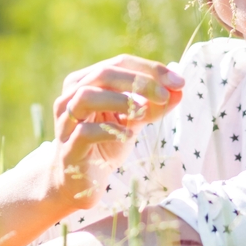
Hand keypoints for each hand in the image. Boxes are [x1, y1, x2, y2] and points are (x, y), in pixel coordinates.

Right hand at [50, 54, 183, 209]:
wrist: (82, 182)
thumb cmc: (105, 145)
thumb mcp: (133, 121)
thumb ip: (152, 106)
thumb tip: (179, 91)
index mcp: (85, 82)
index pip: (119, 63)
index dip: (150, 69)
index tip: (178, 82)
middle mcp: (70, 96)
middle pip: (103, 74)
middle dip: (139, 82)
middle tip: (165, 96)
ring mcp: (66, 122)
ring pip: (86, 96)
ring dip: (120, 100)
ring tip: (143, 111)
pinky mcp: (68, 148)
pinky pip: (85, 131)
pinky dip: (110, 130)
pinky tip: (128, 136)